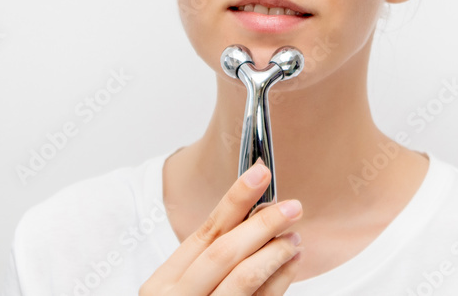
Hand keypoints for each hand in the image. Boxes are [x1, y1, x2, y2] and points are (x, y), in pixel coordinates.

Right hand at [139, 161, 303, 294]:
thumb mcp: (185, 289)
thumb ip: (213, 259)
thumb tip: (256, 214)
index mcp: (163, 284)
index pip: (205, 232)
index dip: (236, 199)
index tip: (261, 173)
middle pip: (224, 251)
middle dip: (261, 223)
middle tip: (291, 206)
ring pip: (242, 278)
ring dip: (274, 253)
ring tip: (294, 238)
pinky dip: (280, 282)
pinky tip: (292, 265)